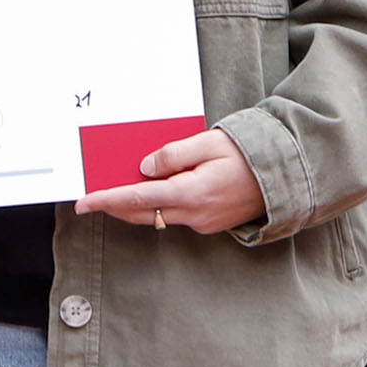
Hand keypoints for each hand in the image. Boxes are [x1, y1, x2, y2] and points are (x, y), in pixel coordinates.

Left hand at [72, 126, 266, 236]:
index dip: (107, 200)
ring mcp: (202, 223)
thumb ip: (173, 155)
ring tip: (116, 193)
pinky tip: (152, 192)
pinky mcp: (208, 224)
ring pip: (156, 218)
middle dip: (114, 206)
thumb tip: (144, 167)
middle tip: (91, 198)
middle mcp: (194, 214)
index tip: (84, 202)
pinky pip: (173, 217)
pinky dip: (157, 206)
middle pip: (141, 213)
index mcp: (192, 192)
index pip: (138, 198)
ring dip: (134, 206)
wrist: (283, 175)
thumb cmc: (248, 154)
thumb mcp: (209, 142)